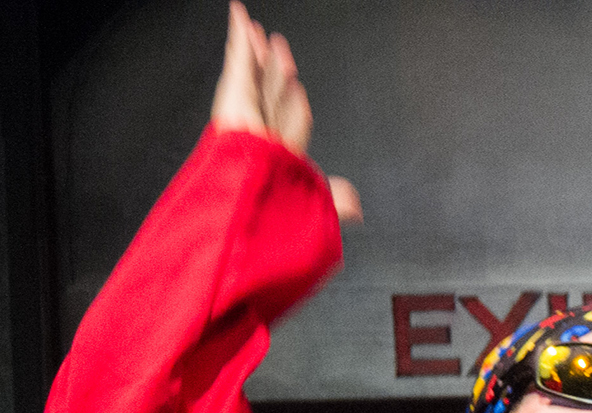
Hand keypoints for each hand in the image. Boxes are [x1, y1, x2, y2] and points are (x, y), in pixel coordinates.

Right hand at [211, 3, 361, 221]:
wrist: (248, 210)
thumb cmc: (274, 214)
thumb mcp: (319, 209)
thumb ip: (336, 202)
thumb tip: (356, 208)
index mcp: (278, 156)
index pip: (290, 122)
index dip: (295, 105)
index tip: (299, 92)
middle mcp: (260, 131)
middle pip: (270, 90)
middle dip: (273, 69)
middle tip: (277, 49)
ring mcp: (245, 112)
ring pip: (254, 72)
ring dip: (255, 50)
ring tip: (254, 29)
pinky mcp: (234, 97)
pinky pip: (239, 59)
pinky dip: (239, 36)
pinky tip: (239, 16)